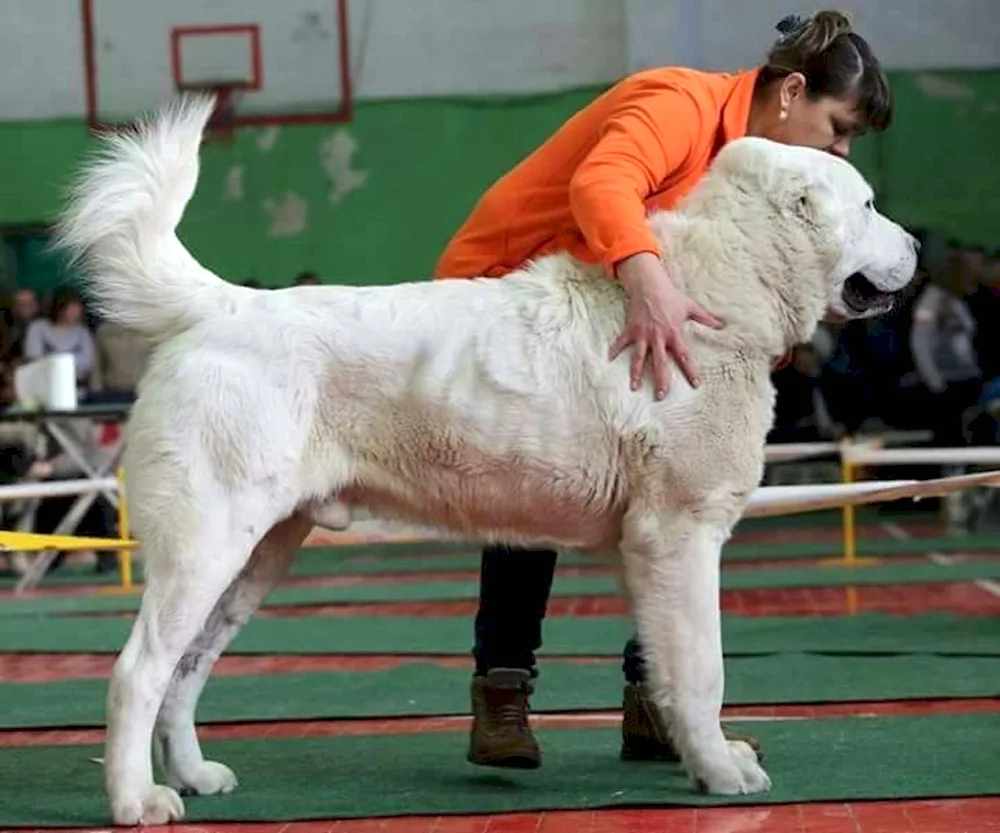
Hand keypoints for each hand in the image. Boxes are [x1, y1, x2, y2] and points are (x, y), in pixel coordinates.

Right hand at [611, 253, 722, 398]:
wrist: (650, 285)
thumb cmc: (671, 296)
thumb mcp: (690, 307)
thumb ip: (705, 318)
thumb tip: (721, 325)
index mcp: (673, 334)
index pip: (684, 356)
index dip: (690, 370)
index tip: (695, 384)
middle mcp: (658, 337)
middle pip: (659, 362)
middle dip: (660, 380)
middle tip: (661, 395)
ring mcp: (642, 334)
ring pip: (639, 357)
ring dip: (636, 372)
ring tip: (634, 387)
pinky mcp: (631, 329)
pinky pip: (621, 342)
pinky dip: (614, 350)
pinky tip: (608, 360)